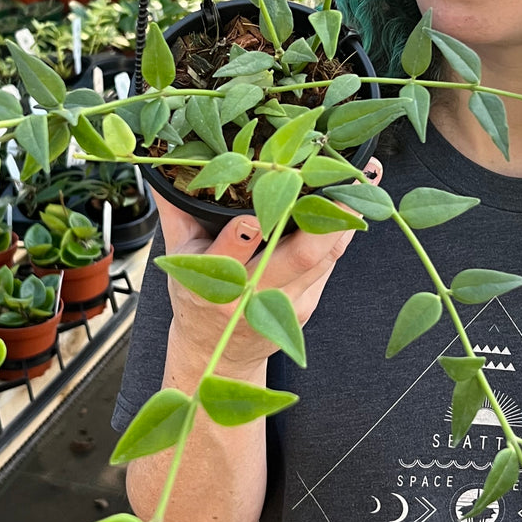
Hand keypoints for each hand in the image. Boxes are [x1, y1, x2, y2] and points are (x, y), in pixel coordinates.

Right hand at [155, 158, 382, 376]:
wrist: (216, 353)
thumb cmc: (196, 297)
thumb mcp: (178, 257)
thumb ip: (175, 211)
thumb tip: (160, 167)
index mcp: (212, 283)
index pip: (228, 259)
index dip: (240, 239)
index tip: (252, 217)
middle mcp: (251, 297)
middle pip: (296, 260)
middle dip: (320, 223)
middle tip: (341, 185)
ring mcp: (284, 305)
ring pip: (322, 260)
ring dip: (344, 221)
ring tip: (361, 182)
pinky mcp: (306, 305)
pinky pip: (329, 265)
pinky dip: (342, 233)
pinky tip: (357, 205)